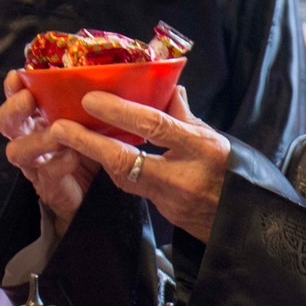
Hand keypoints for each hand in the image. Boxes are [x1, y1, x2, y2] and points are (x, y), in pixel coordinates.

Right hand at [0, 69, 96, 234]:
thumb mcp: (92, 115)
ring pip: (18, 150)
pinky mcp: (47, 186)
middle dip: (14, 110)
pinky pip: (45, 174)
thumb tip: (101, 69)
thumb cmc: (94, 143)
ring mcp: (35, 163)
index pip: (16, 97)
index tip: (18, 76)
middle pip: (6, 123)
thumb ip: (88, 96)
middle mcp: (29, 138)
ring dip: (37, 139)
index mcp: (38, 117)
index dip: (12, 87)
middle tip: (29, 100)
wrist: (101, 187)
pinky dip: (58, 164)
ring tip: (56, 132)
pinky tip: (73, 157)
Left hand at [51, 86, 229, 242]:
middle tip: (58, 128)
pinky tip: (95, 155)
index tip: (91, 99)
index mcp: (201, 148)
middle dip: (88, 143)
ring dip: (95, 156)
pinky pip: (131, 187)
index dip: (121, 112)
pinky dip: (113, 169)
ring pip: (123, 177)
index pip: (156, 126)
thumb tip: (167, 86)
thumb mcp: (214, 137)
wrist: (246, 219)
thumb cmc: (233, 172)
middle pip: (126, 161)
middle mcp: (183, 175)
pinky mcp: (163, 212)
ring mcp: (171, 199)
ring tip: (68, 137)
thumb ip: (185, 115)